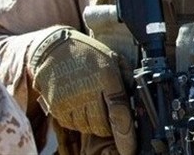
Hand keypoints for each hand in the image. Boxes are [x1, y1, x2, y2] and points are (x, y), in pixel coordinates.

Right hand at [28, 26, 135, 154]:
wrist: (54, 50)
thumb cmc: (87, 54)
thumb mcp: (113, 58)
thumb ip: (128, 78)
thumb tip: (139, 98)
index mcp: (106, 78)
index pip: (119, 113)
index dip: (125, 135)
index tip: (129, 149)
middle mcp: (88, 91)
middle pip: (104, 126)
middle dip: (110, 124)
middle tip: (106, 109)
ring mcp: (71, 101)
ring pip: (89, 128)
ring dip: (93, 122)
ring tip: (90, 102)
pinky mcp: (57, 107)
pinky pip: (73, 125)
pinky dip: (78, 120)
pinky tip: (78, 102)